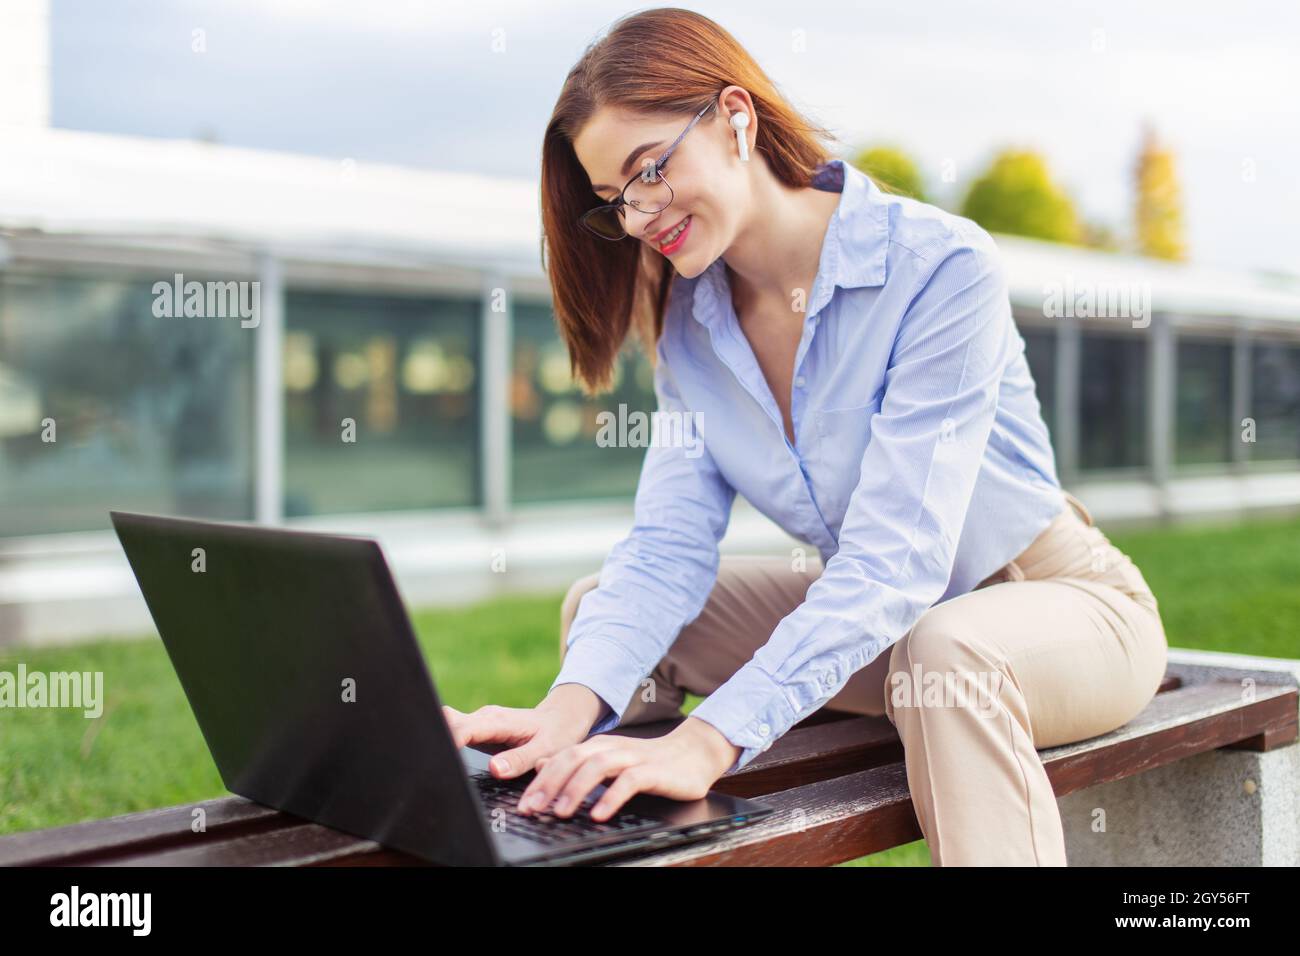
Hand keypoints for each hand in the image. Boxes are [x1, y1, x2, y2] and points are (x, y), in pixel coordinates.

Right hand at [442, 684, 606, 778]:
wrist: (560, 719)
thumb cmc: (555, 735)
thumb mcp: (544, 750)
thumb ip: (519, 760)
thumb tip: (495, 769)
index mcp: (499, 722)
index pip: (464, 729)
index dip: (450, 742)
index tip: (440, 759)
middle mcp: (484, 717)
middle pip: (448, 723)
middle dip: (437, 739)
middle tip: (430, 764)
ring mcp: (478, 721)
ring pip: (447, 724)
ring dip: (439, 739)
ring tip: (431, 762)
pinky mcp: (476, 728)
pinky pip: (453, 729)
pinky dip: (444, 739)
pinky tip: (441, 756)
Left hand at [516, 716, 741, 821]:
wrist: (693, 754)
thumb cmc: (648, 763)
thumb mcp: (608, 762)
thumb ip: (576, 764)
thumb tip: (540, 767)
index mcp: (597, 747)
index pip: (560, 759)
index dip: (540, 782)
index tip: (523, 806)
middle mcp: (610, 748)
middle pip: (572, 759)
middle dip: (549, 785)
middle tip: (533, 809)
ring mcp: (632, 757)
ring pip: (597, 766)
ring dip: (575, 789)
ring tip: (561, 812)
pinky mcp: (652, 771)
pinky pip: (629, 782)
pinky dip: (611, 797)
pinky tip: (598, 814)